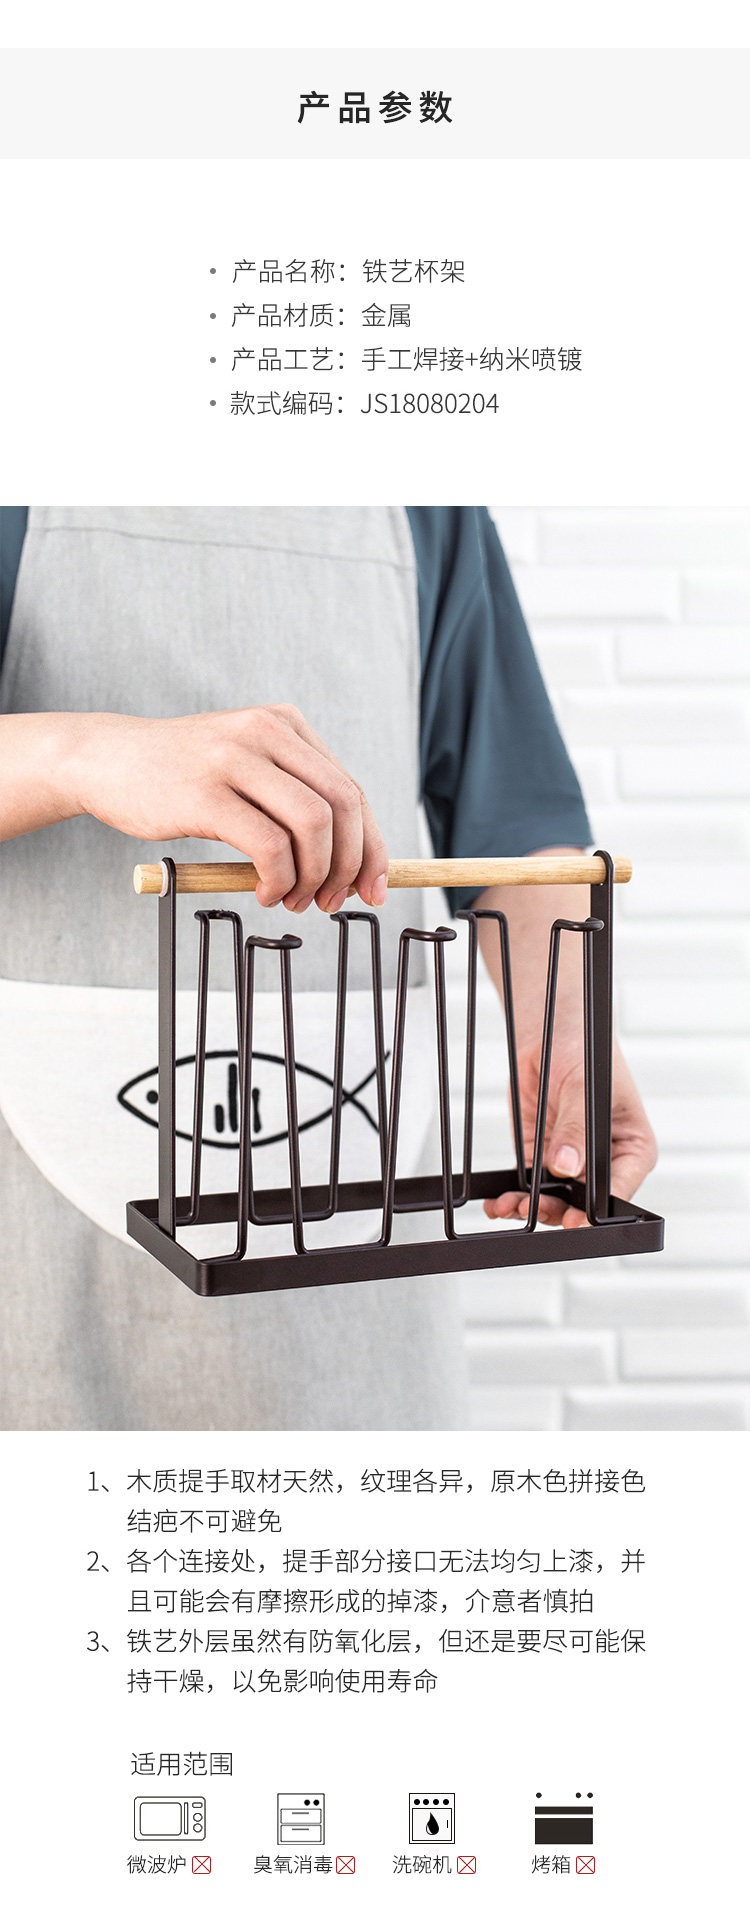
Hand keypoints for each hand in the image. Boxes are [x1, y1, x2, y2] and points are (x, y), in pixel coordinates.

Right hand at [60, 703, 388, 913]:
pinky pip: (269, 846)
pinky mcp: (207, 794)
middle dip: (349, 865)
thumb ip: (291, 801)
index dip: (373, 846)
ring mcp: (236, 759)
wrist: (106, 760)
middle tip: (331, 902)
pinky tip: (262, 890)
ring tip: (290, 898)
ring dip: (312, 876)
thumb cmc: (179, 776)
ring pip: (313, 826)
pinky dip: (278, 879)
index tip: (374, 887)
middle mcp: (267, 732)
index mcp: (286, 725)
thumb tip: (350, 865)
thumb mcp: (244, 769)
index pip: (351, 790)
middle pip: (343, 805)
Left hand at [484, 1030, 656, 1228]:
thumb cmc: (585, 1049)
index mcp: (632, 1149)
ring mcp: (571, 1163)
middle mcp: (603, 1163)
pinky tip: (500, 1203)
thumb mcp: (584, 1087)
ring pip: (556, 1200)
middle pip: (584, 1203)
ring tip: (512, 1206)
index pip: (619, 1191)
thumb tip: (566, 1164)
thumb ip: (576, 1128)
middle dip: (560, 1212)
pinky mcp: (541, 1158)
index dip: (597, 1210)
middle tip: (535, 1210)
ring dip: (533, 1208)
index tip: (576, 1219)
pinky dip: (514, 1197)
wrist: (550, 1033)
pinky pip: (530, 1187)